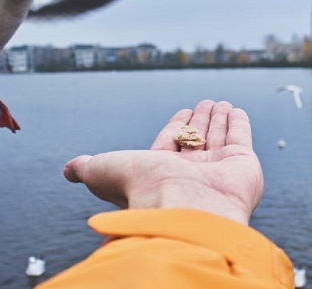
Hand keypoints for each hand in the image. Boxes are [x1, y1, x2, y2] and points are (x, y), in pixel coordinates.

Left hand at [63, 100, 263, 224]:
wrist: (184, 208)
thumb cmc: (142, 191)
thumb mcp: (104, 170)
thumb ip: (88, 167)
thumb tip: (68, 169)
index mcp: (161, 174)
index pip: (170, 144)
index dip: (175, 127)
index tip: (182, 112)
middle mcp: (190, 174)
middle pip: (196, 140)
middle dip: (199, 121)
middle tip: (204, 103)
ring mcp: (219, 171)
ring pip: (218, 137)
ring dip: (218, 118)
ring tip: (218, 103)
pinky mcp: (243, 166)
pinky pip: (241, 138)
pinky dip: (239, 123)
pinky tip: (236, 111)